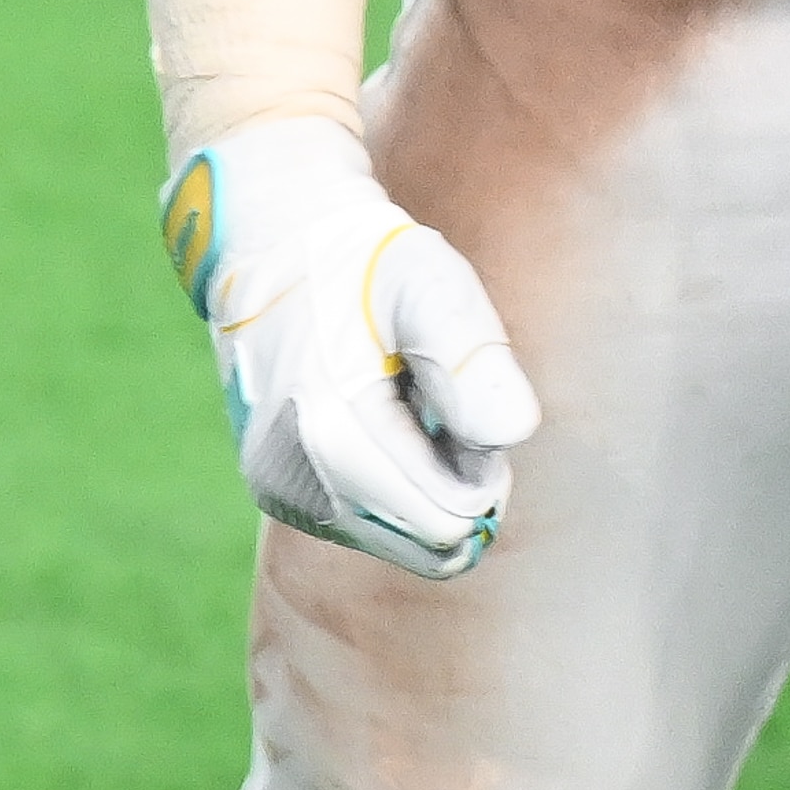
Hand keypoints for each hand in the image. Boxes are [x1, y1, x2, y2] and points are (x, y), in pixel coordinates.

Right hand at [167, 116, 540, 579]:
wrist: (277, 246)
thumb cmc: (367, 261)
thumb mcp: (431, 285)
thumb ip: (472, 360)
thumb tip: (513, 436)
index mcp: (330, 433)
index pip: (448, 518)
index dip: (487, 471)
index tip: (474, 403)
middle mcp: (294, 480)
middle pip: (429, 542)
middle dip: (462, 484)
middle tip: (450, 404)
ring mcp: (281, 491)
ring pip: (401, 541)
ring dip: (429, 482)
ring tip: (409, 400)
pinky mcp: (281, 491)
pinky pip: (370, 524)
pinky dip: (397, 483)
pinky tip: (383, 415)